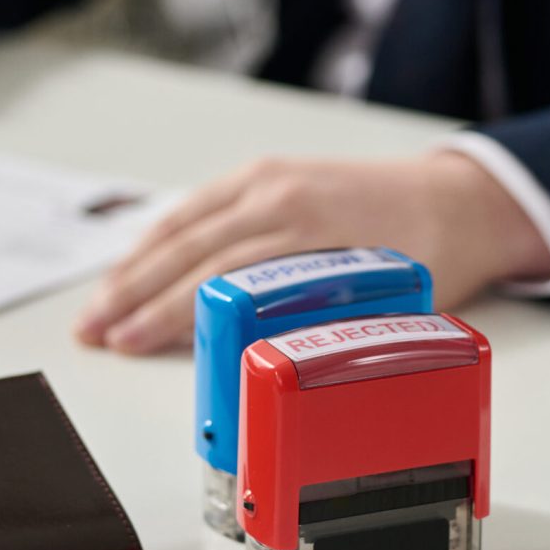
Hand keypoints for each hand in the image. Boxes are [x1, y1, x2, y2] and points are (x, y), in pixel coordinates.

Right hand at [75, 150, 549, 353]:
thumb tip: (266, 374)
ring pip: (183, 224)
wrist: (456, 197)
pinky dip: (159, 238)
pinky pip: (198, 207)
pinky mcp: (264, 175)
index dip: (168, 311)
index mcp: (308, 224)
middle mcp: (279, 193)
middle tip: (93, 333)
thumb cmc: (430, 250)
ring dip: (134, 267)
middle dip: (132, 294)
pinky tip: (133, 264)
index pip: (218, 274)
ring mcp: (268, 178)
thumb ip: (325, 327)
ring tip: (97, 308)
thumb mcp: (387, 298)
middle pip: (188, 249)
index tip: (130, 341)